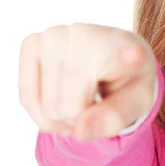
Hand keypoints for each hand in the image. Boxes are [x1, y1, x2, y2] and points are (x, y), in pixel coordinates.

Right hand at [18, 22, 156, 141]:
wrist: (114, 56)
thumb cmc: (128, 82)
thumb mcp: (137, 104)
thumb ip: (115, 118)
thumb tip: (79, 131)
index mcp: (124, 46)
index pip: (123, 57)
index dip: (129, 57)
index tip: (135, 54)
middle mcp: (85, 34)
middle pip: (68, 109)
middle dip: (79, 120)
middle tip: (96, 105)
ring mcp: (54, 35)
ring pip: (47, 108)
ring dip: (61, 118)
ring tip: (82, 101)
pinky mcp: (32, 43)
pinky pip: (27, 97)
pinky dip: (42, 112)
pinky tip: (62, 101)